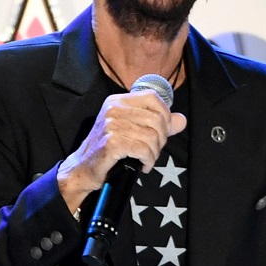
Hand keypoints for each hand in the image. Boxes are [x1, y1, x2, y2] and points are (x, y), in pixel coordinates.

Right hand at [57, 89, 186, 213]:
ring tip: (147, 159)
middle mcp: (114, 109)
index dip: (165, 115)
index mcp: (118, 101)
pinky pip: (143, 149)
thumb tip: (182, 120)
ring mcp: (112, 125)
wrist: (83, 168)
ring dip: (154, 153)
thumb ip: (158, 124)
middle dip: (161, 139)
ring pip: (152, 136)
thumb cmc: (108, 149)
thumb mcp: (133, 131)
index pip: (153, 97)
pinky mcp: (112, 143)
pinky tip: (143, 165)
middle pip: (156, 119)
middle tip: (153, 151)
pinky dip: (148, 160)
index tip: (163, 132)